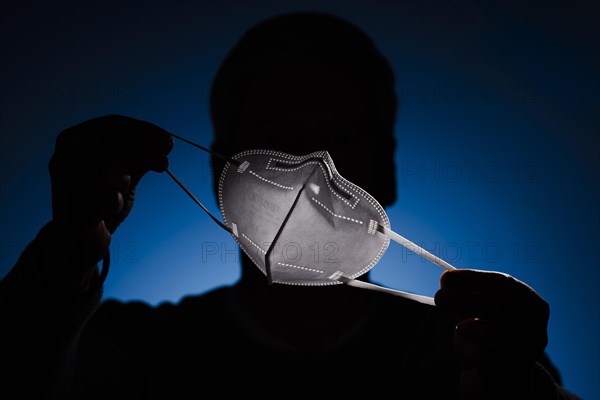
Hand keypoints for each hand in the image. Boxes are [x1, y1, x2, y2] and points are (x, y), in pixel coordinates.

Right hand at [44, 115, 171, 288]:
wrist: (81, 243)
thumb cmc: (100, 202)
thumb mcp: (124, 174)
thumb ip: (141, 156)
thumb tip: (166, 142)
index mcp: (72, 142)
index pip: (110, 124)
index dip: (142, 130)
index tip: (167, 140)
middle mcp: (61, 158)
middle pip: (111, 142)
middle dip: (144, 151)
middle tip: (164, 162)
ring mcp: (63, 185)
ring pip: (106, 167)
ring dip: (124, 179)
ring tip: (121, 191)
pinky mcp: (72, 210)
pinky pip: (107, 197)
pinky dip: (117, 201)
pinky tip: (113, 206)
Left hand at [434, 269, 549, 398]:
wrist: (501, 373)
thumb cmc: (490, 331)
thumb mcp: (479, 309)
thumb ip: (466, 293)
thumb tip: (447, 281)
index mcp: (533, 304)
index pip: (503, 283)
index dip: (473, 278)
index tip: (447, 277)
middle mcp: (535, 326)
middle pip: (495, 306)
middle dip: (461, 299)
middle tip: (439, 296)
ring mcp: (527, 351)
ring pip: (486, 333)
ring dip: (465, 328)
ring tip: (461, 329)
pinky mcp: (512, 371)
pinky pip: (480, 356)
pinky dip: (466, 350)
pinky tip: (468, 350)